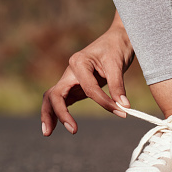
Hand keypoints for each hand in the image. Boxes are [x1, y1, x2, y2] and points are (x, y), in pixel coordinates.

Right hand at [41, 14, 133, 135]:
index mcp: (78, 63)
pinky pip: (63, 100)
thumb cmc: (116, 48)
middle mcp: (70, 72)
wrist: (117, 38)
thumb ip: (118, 86)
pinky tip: (56, 126)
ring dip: (50, 115)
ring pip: (53, 99)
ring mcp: (70, 79)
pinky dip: (59, 113)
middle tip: (73, 130)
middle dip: (59, 113)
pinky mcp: (75, 86)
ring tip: (48, 133)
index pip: (89, 89)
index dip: (104, 102)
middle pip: (55, 95)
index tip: (121, 111)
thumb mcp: (118, 65)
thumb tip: (123, 106)